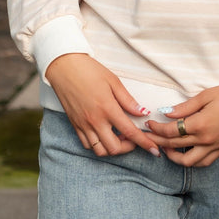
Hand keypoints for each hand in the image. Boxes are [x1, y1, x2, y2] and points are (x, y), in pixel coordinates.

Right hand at [45, 53, 159, 156]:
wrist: (63, 67)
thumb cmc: (89, 70)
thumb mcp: (113, 81)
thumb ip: (128, 100)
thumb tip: (143, 113)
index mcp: (107, 108)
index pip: (130, 132)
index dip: (144, 143)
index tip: (154, 150)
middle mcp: (94, 120)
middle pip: (114, 148)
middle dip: (128, 148)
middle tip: (133, 138)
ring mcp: (83, 124)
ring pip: (100, 151)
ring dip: (112, 148)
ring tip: (119, 137)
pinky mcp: (75, 125)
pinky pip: (87, 145)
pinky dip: (98, 145)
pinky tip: (105, 135)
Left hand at [147, 81, 218, 167]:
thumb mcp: (205, 96)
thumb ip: (184, 107)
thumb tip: (166, 113)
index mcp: (201, 124)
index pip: (170, 132)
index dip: (156, 129)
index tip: (149, 124)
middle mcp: (207, 140)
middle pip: (174, 146)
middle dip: (158, 142)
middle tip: (149, 137)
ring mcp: (215, 146)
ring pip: (188, 162)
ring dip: (174, 157)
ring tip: (166, 148)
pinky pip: (204, 162)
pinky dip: (192, 161)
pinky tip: (185, 153)